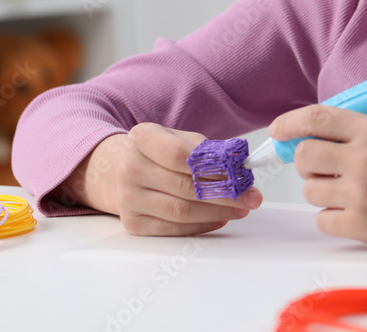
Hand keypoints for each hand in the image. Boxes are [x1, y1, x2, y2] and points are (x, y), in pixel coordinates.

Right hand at [53, 123, 262, 235]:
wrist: (115, 170)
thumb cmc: (156, 153)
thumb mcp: (176, 138)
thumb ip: (206, 150)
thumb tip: (239, 167)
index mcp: (142, 138)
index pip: (180, 154)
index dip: (214, 167)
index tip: (241, 175)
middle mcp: (130, 168)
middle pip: (185, 187)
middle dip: (225, 195)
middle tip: (251, 198)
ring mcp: (128, 198)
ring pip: (181, 211)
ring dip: (217, 212)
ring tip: (240, 208)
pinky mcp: (132, 223)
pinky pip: (173, 229)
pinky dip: (201, 226)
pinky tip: (220, 218)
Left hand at [270, 105, 366, 246]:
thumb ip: (346, 133)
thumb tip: (296, 139)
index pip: (317, 119)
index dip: (290, 123)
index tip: (278, 131)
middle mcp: (366, 160)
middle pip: (305, 157)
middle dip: (307, 163)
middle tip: (323, 168)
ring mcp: (364, 195)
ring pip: (311, 192)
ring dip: (322, 192)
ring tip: (351, 191)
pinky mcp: (363, 226)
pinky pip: (322, 220)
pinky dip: (332, 217)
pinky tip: (356, 210)